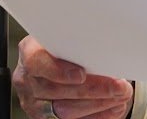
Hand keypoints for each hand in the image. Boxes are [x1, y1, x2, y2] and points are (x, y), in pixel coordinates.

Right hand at [12, 35, 133, 118]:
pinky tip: (113, 108)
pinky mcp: (45, 118)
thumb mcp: (65, 35)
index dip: (58, 70)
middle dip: (92, 89)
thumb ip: (77, 39)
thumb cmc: (65, 45)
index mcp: (29, 52)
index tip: (82, 74)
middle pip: (56, 90)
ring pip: (64, 110)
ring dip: (98, 104)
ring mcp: (34, 102)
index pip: (36, 62)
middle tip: (118, 86)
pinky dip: (97, 116)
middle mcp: (27, 80)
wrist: (57, 61)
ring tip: (120, 96)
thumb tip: (106, 44)